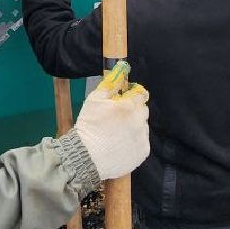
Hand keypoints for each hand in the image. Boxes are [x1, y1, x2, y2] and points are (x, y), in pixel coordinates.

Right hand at [71, 63, 149, 180]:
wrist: (86, 156)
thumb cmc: (89, 126)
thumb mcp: (94, 100)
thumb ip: (110, 85)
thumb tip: (120, 72)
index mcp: (128, 106)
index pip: (140, 94)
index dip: (132, 95)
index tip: (125, 99)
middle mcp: (139, 121)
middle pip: (143, 110)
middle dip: (134, 110)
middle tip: (119, 118)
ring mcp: (142, 138)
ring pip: (143, 126)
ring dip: (135, 126)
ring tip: (118, 133)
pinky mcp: (142, 152)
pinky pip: (142, 142)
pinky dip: (135, 141)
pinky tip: (121, 144)